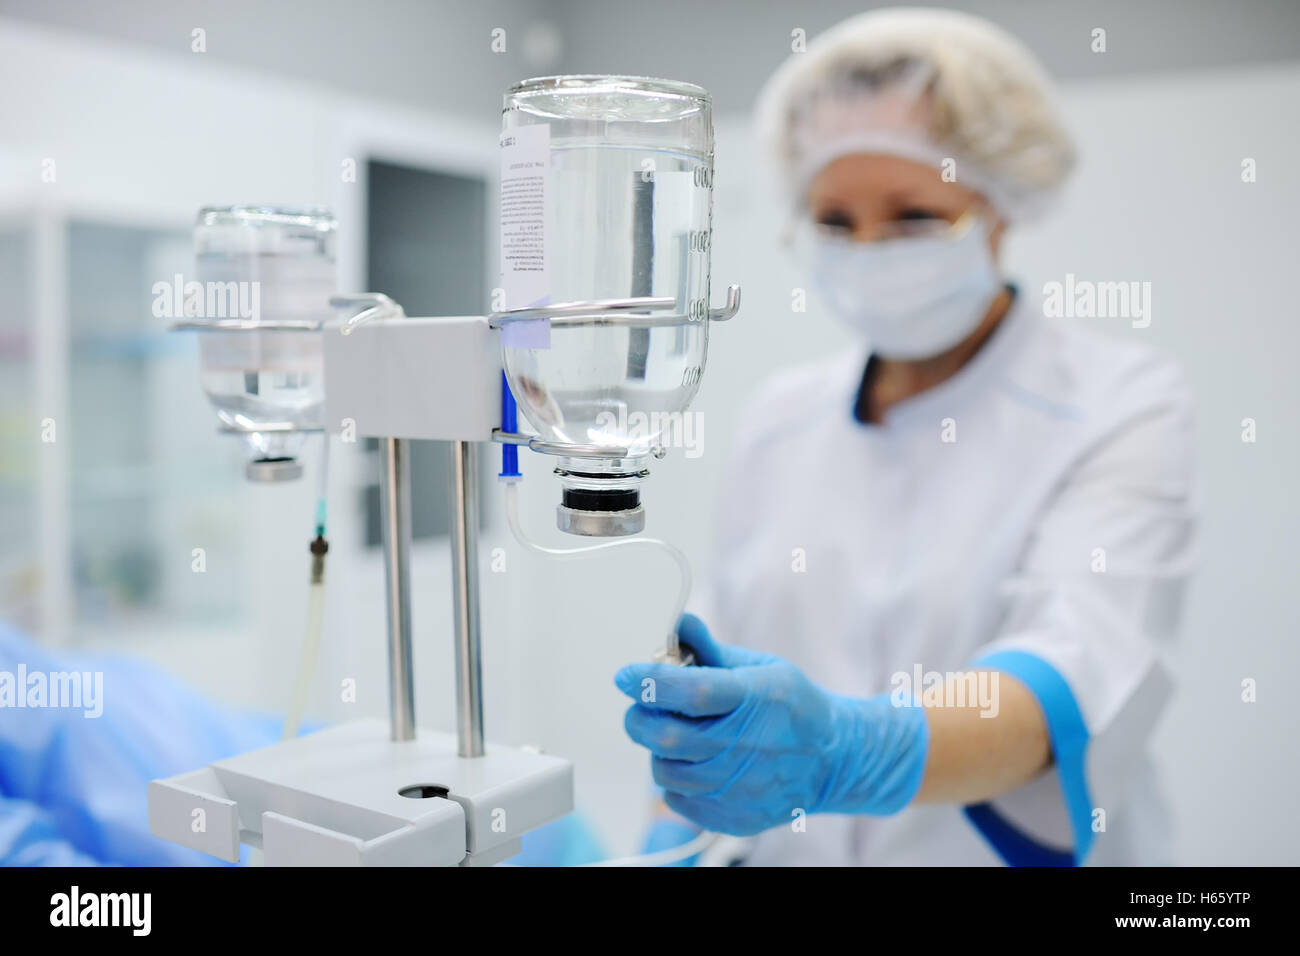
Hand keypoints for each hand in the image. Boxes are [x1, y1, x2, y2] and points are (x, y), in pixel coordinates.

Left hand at [615, 614, 928, 835]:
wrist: (833, 758)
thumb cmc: (790, 705)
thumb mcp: (759, 666)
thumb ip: (709, 649)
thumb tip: (674, 624)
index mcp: (755, 699)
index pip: (693, 692)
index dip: (651, 682)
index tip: (627, 675)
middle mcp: (748, 747)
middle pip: (669, 738)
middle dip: (640, 718)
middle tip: (640, 707)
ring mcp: (741, 788)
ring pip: (665, 771)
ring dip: (658, 750)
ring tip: (675, 735)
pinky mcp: (734, 818)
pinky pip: (677, 799)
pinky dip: (674, 778)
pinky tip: (694, 762)